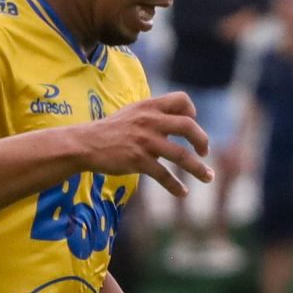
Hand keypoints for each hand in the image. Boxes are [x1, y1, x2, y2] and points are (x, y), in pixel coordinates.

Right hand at [72, 92, 212, 198]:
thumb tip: (173, 121)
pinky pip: (164, 175)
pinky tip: (183, 193)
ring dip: (198, 168)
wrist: (85, 143)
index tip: (192, 124)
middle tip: (205, 152)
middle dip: (202, 140)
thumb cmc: (109, 130)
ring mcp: (145, 141)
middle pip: (188, 126)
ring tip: (208, 177)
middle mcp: (150, 121)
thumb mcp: (132, 113)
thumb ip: (152, 114)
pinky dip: (175, 186)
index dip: (192, 112)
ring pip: (181, 155)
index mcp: (149, 106)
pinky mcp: (138, 160)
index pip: (182, 100)